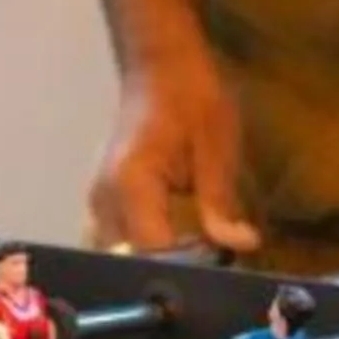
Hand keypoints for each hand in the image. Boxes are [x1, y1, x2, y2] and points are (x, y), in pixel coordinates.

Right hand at [87, 48, 259, 257]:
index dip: (188, 268)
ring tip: (196, 259)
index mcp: (131, 186)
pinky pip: (117, 243)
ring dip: (155, 265)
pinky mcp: (104, 203)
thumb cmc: (192, 96)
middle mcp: (104, 202)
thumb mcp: (217, 147)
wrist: (160, 64)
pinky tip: (178, 248)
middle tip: (212, 270)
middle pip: (129, 264)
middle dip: (171, 273)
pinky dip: (144, 252)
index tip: (220, 272)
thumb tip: (241, 245)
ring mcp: (97, 204)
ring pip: (119, 258)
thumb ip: (220, 202)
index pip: (153, 252)